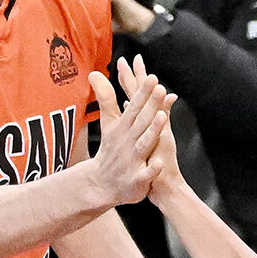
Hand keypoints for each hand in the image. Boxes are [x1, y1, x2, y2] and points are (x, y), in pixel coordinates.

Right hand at [87, 59, 175, 204]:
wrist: (100, 184)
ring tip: (162, 116)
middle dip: (150, 104)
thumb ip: (106, 99)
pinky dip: (150, 169)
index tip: (152, 77)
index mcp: (123, 127)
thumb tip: (94, 73)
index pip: (134, 106)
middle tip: (159, 87)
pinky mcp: (135, 179)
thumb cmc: (111, 150)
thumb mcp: (108, 124)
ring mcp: (131, 160)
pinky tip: (158, 163)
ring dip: (152, 130)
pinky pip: (144, 174)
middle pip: (141, 120)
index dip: (143, 92)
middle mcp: (127, 141)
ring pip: (143, 144)